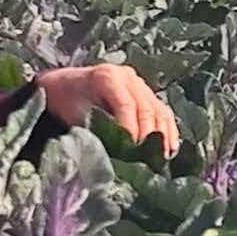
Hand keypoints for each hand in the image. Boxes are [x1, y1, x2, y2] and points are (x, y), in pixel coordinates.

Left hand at [37, 61, 182, 154]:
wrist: (65, 87)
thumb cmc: (67, 102)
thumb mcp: (76, 116)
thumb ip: (98, 131)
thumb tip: (119, 153)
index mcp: (107, 77)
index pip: (126, 105)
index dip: (131, 129)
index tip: (133, 151)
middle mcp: (127, 76)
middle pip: (146, 107)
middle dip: (150, 135)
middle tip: (151, 159)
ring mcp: (139, 83)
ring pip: (159, 109)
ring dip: (164, 135)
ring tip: (164, 156)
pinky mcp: (146, 92)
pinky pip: (162, 111)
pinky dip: (168, 129)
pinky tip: (170, 147)